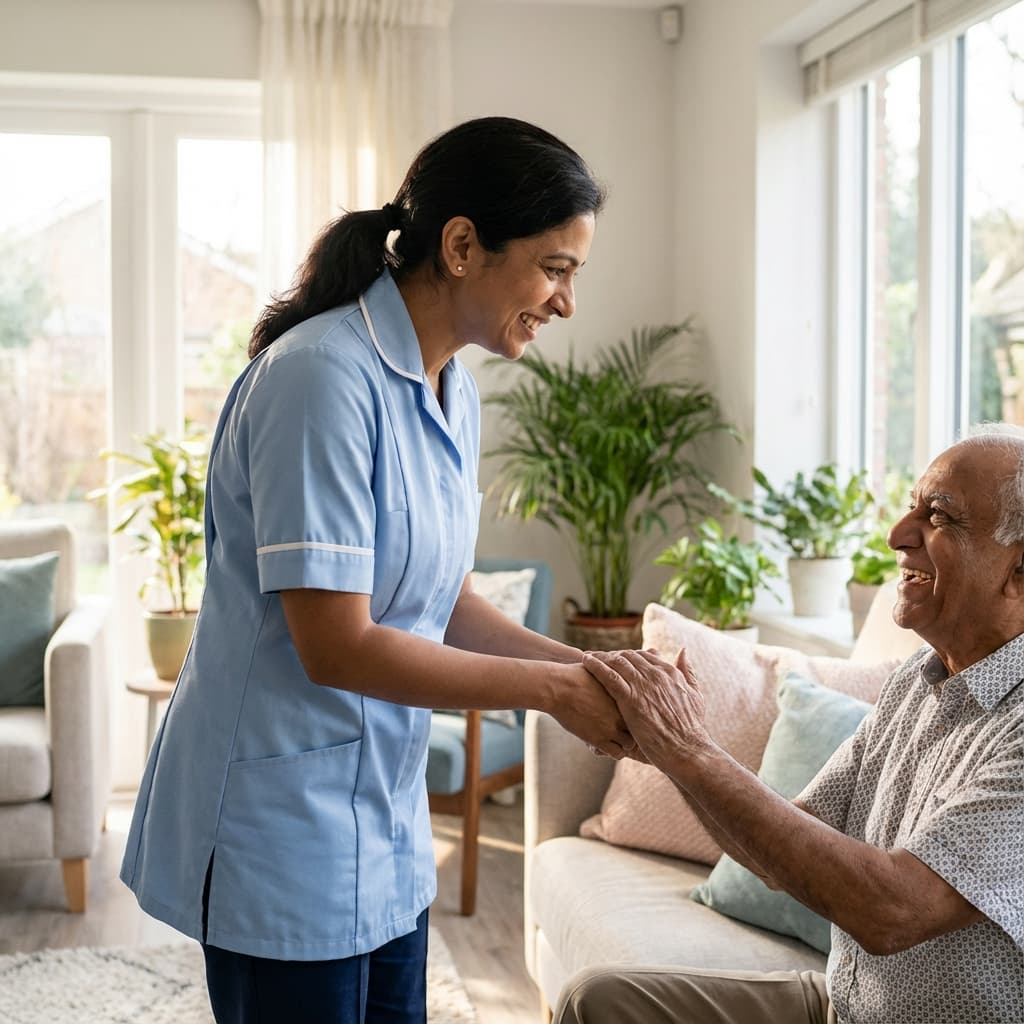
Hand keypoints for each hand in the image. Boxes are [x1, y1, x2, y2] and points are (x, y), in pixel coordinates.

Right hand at [549, 663, 635, 758]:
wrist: (559, 687)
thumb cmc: (575, 675)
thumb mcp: (599, 669)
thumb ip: (611, 672)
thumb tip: (612, 664)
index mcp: (626, 694)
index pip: (643, 709)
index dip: (639, 714)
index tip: (633, 716)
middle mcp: (623, 712)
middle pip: (640, 728)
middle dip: (635, 730)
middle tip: (628, 730)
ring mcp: (612, 727)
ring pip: (631, 744)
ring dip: (625, 742)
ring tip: (616, 739)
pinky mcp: (599, 739)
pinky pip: (616, 753)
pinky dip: (614, 751)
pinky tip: (605, 744)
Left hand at [582, 648, 711, 771]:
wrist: (686, 750)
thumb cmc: (690, 729)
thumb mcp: (695, 695)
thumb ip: (688, 672)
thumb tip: (683, 651)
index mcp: (669, 673)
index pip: (643, 656)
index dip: (629, 655)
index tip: (617, 657)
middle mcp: (655, 674)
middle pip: (628, 656)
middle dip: (612, 655)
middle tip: (598, 656)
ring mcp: (643, 685)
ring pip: (617, 662)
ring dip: (601, 657)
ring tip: (588, 656)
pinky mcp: (631, 699)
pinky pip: (609, 676)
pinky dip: (596, 666)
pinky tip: (586, 662)